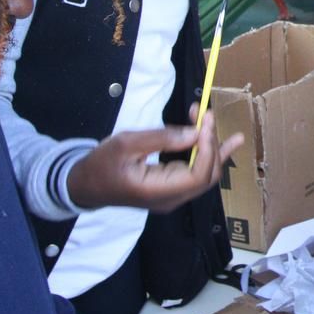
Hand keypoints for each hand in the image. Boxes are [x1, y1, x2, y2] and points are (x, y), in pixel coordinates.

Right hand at [66, 107, 243, 211]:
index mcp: (158, 191)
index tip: (205, 121)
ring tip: (221, 126)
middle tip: (206, 114)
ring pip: (206, 174)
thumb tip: (195, 133)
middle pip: (207, 175)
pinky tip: (228, 144)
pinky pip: (197, 173)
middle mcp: (170, 199)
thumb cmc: (101, 164)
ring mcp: (172, 196)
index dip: (208, 148)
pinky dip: (208, 155)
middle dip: (211, 143)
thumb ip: (162, 138)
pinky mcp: (172, 189)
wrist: (85, 186)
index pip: (198, 175)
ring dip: (213, 147)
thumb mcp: (126, 144)